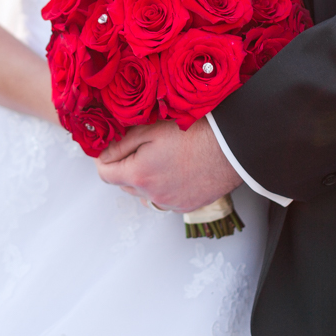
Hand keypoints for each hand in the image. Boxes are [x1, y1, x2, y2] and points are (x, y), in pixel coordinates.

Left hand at [96, 118, 241, 212]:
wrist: (232, 147)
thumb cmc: (196, 133)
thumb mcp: (151, 129)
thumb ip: (121, 143)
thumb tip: (103, 154)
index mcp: (139, 174)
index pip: (104, 173)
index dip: (104, 158)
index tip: (109, 148)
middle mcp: (152, 195)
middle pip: (123, 184)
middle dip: (125, 166)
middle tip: (139, 147)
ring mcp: (170, 204)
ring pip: (143, 193)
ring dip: (144, 179)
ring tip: (160, 158)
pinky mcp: (186, 207)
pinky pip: (163, 200)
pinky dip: (162, 187)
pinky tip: (175, 169)